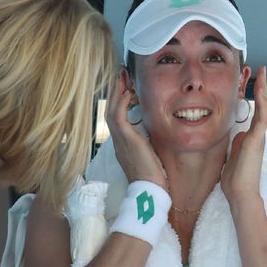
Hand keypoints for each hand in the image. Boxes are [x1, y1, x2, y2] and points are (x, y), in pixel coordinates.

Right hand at [105, 71, 166, 188]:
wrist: (150, 191)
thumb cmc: (154, 177)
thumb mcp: (151, 155)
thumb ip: (150, 142)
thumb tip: (156, 132)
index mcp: (123, 145)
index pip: (117, 118)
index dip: (120, 102)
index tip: (126, 88)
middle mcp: (118, 141)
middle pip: (110, 111)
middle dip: (115, 92)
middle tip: (120, 75)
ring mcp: (120, 140)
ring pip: (111, 111)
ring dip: (116, 93)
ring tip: (122, 78)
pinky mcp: (126, 139)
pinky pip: (118, 116)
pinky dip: (121, 103)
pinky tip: (129, 93)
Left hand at [221, 66, 266, 203]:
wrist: (240, 193)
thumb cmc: (234, 179)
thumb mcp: (231, 156)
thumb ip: (234, 144)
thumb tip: (235, 135)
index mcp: (249, 138)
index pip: (252, 112)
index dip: (252, 97)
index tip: (249, 83)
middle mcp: (256, 135)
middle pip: (260, 106)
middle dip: (259, 88)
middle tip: (259, 71)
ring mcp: (258, 136)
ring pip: (264, 108)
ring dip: (263, 90)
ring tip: (262, 73)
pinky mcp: (257, 139)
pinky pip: (262, 116)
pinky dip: (262, 102)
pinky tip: (261, 89)